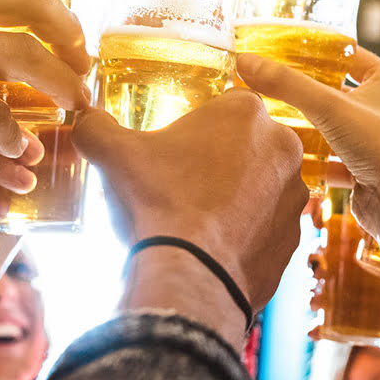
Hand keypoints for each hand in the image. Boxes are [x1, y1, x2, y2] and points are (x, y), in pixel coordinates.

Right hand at [72, 89, 306, 313]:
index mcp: (245, 112)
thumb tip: (84, 120)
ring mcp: (293, 193)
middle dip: (222, 158)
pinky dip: (247, 231)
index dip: (199, 126)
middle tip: (186, 183)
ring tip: (200, 216)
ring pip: (262, 184)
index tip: (179, 148)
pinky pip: (268, 224)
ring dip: (239, 194)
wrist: (192, 275)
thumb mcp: (115, 155)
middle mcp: (282, 146)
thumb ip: (97, 127)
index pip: (225, 104)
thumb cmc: (159, 203)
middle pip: (248, 143)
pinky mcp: (295, 234)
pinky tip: (216, 243)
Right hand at [236, 48, 379, 232]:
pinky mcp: (363, 169)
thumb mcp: (329, 107)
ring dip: (304, 125)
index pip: (347, 54)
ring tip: (269, 116)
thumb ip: (287, 84)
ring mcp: (374, 140)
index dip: (316, 50)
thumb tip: (246, 62)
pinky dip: (310, 158)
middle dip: (303, 91)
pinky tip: (285, 155)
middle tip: (269, 83)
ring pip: (331, 126)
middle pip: (335, 91)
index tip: (283, 48)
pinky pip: (331, 158)